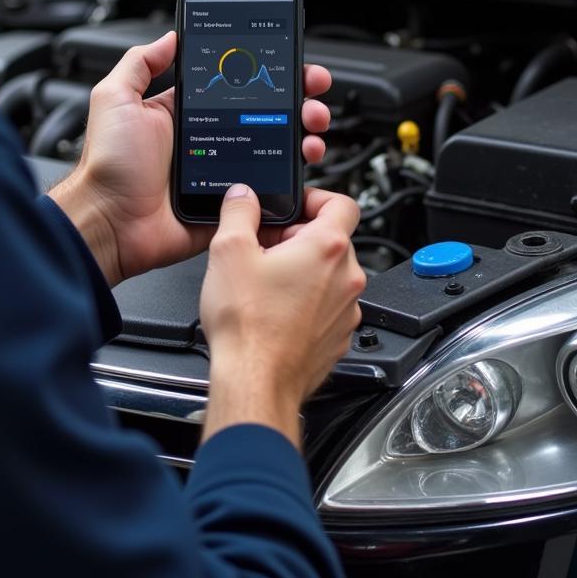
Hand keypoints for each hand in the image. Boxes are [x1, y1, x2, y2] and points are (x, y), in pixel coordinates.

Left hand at [49, 31, 333, 285]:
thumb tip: (170, 35)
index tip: (292, 63)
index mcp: (187, 113)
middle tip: (313, 94)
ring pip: (277, 150)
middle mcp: (211, 140)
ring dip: (304, 133)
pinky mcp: (232, 204)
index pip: (238, 85)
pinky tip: (302, 164)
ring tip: (312, 127)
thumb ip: (141, 63)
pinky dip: (292, 180)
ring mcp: (225, 173)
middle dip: (299, 99)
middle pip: (268, 114)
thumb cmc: (109, 165)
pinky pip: (270, 192)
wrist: (110, 222)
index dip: (267, 72)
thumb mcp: (116, 98)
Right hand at [200, 185, 364, 447]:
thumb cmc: (248, 325)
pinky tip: (277, 311)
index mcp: (328, 248)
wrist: (255, 381)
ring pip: (330, 275)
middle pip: (333, 240)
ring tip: (268, 282)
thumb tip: (243, 196)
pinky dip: (308, 303)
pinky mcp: (339, 337)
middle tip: (267, 246)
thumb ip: (239, 211)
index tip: (295, 206)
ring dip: (305, 271)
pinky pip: (328, 307)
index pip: (343, 202)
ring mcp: (346, 311)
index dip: (316, 198)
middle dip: (300, 238)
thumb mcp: (229, 250)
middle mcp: (347, 278)